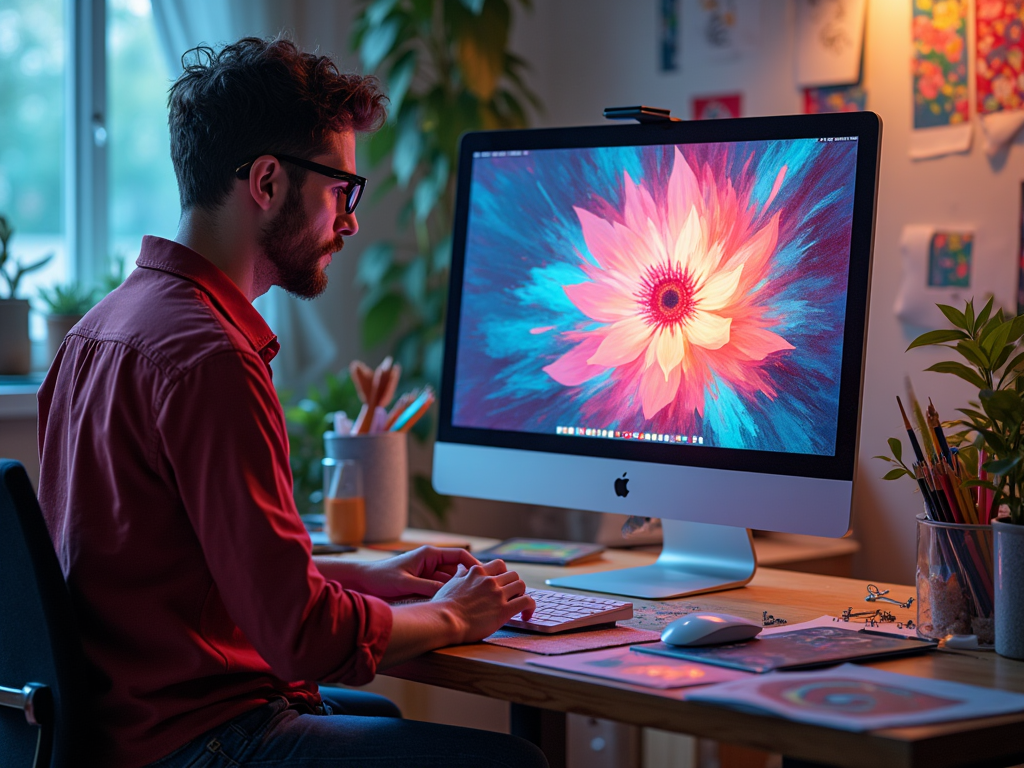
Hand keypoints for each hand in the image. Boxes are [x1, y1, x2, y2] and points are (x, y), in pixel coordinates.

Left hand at [360, 546, 480, 599]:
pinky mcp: (423, 585)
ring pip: (451, 582)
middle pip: (458, 570)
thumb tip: (449, 593)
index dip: (474, 565)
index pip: (460, 555)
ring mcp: (428, 574)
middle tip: (484, 593)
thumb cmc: (381, 577)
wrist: (363, 582)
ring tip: (473, 602)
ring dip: (459, 590)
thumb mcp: (405, 583)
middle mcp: (431, 562)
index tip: (485, 577)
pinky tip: (455, 607)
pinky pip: (441, 589)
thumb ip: (427, 587)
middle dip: (471, 580)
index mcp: (429, 554)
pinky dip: (448, 596)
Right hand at [430, 559, 534, 643]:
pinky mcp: (504, 610)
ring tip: (518, 605)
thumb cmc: (443, 606)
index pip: (499, 565)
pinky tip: (526, 615)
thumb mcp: (451, 583)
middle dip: (513, 585)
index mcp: (477, 572)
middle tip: (511, 596)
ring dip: (522, 594)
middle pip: (513, 574)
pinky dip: (530, 607)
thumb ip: (460, 575)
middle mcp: (490, 580)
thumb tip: (461, 568)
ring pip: (521, 585)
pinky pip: (527, 601)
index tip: (502, 584)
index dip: (503, 574)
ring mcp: (498, 594)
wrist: (445, 620)